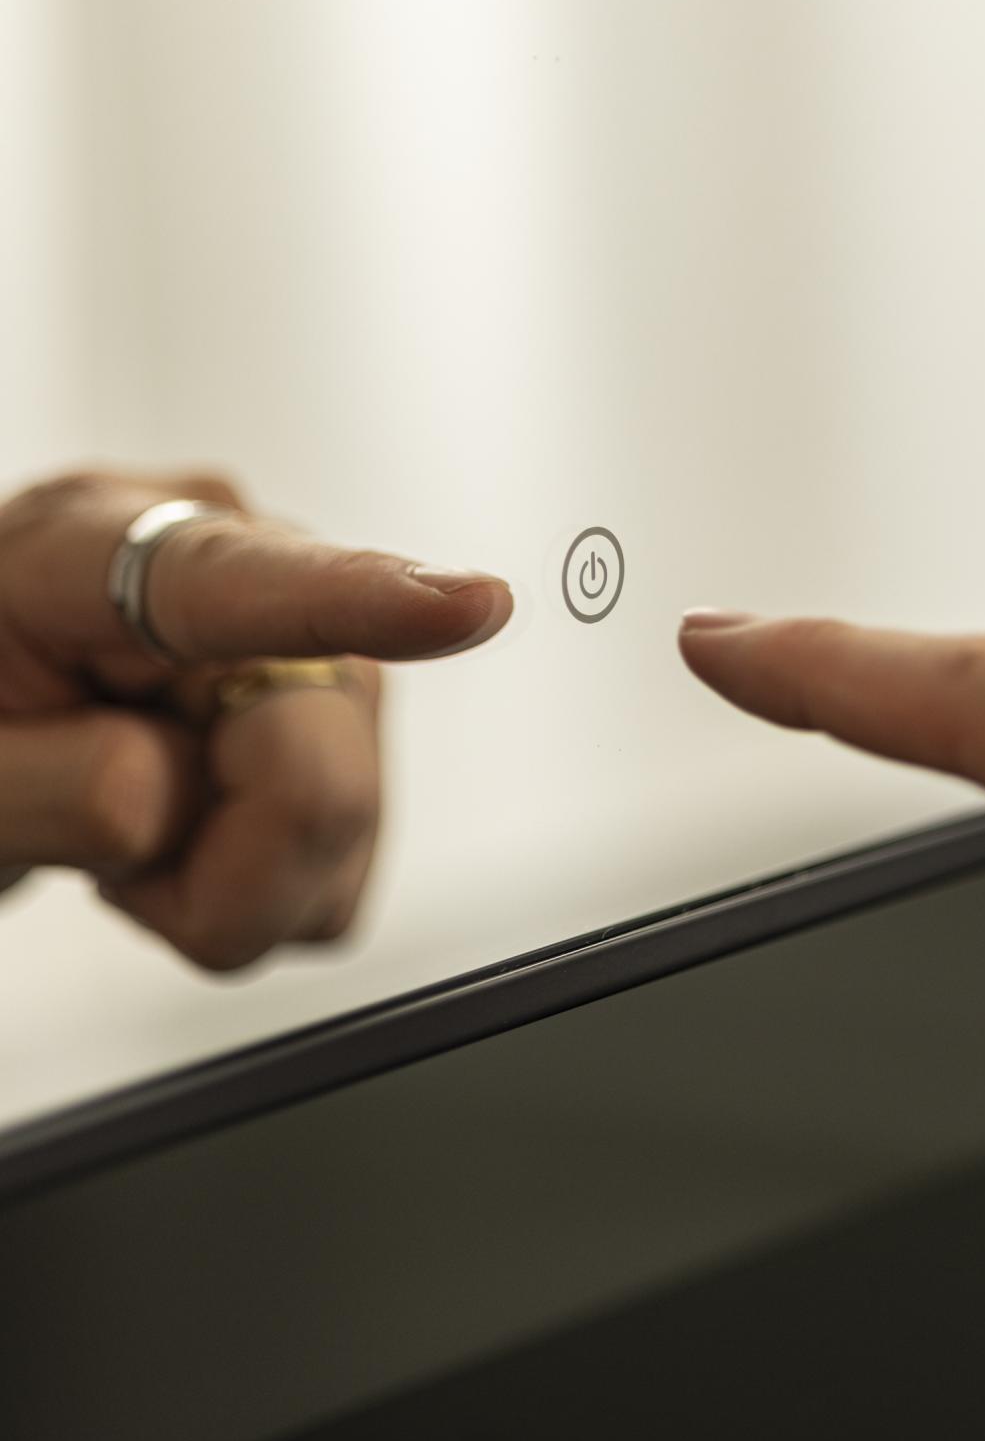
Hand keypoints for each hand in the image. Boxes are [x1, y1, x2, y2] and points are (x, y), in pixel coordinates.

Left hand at [0, 470, 511, 970]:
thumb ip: (55, 788)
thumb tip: (176, 798)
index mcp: (93, 547)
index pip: (238, 581)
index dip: (362, 597)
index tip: (473, 605)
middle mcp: (231, 567)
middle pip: (315, 773)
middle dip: (214, 867)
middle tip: (108, 861)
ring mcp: (303, 643)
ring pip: (341, 832)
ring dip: (222, 882)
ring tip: (132, 829)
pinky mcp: (343, 719)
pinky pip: (340, 874)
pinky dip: (251, 894)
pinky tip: (183, 833)